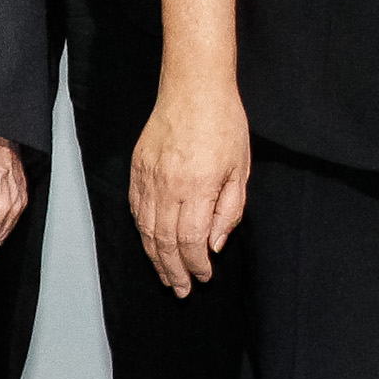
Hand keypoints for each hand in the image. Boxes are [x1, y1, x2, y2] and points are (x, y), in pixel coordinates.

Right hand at [130, 74, 250, 297]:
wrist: (194, 87)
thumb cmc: (225, 124)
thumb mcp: (241, 167)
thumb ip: (229, 209)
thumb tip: (214, 244)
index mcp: (198, 187)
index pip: (192, 240)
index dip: (197, 265)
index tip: (203, 278)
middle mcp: (169, 187)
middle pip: (165, 242)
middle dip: (174, 271)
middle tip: (181, 291)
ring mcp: (148, 178)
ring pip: (147, 230)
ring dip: (156, 259)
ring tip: (166, 277)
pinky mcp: (137, 170)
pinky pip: (136, 211)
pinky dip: (143, 233)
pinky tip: (151, 245)